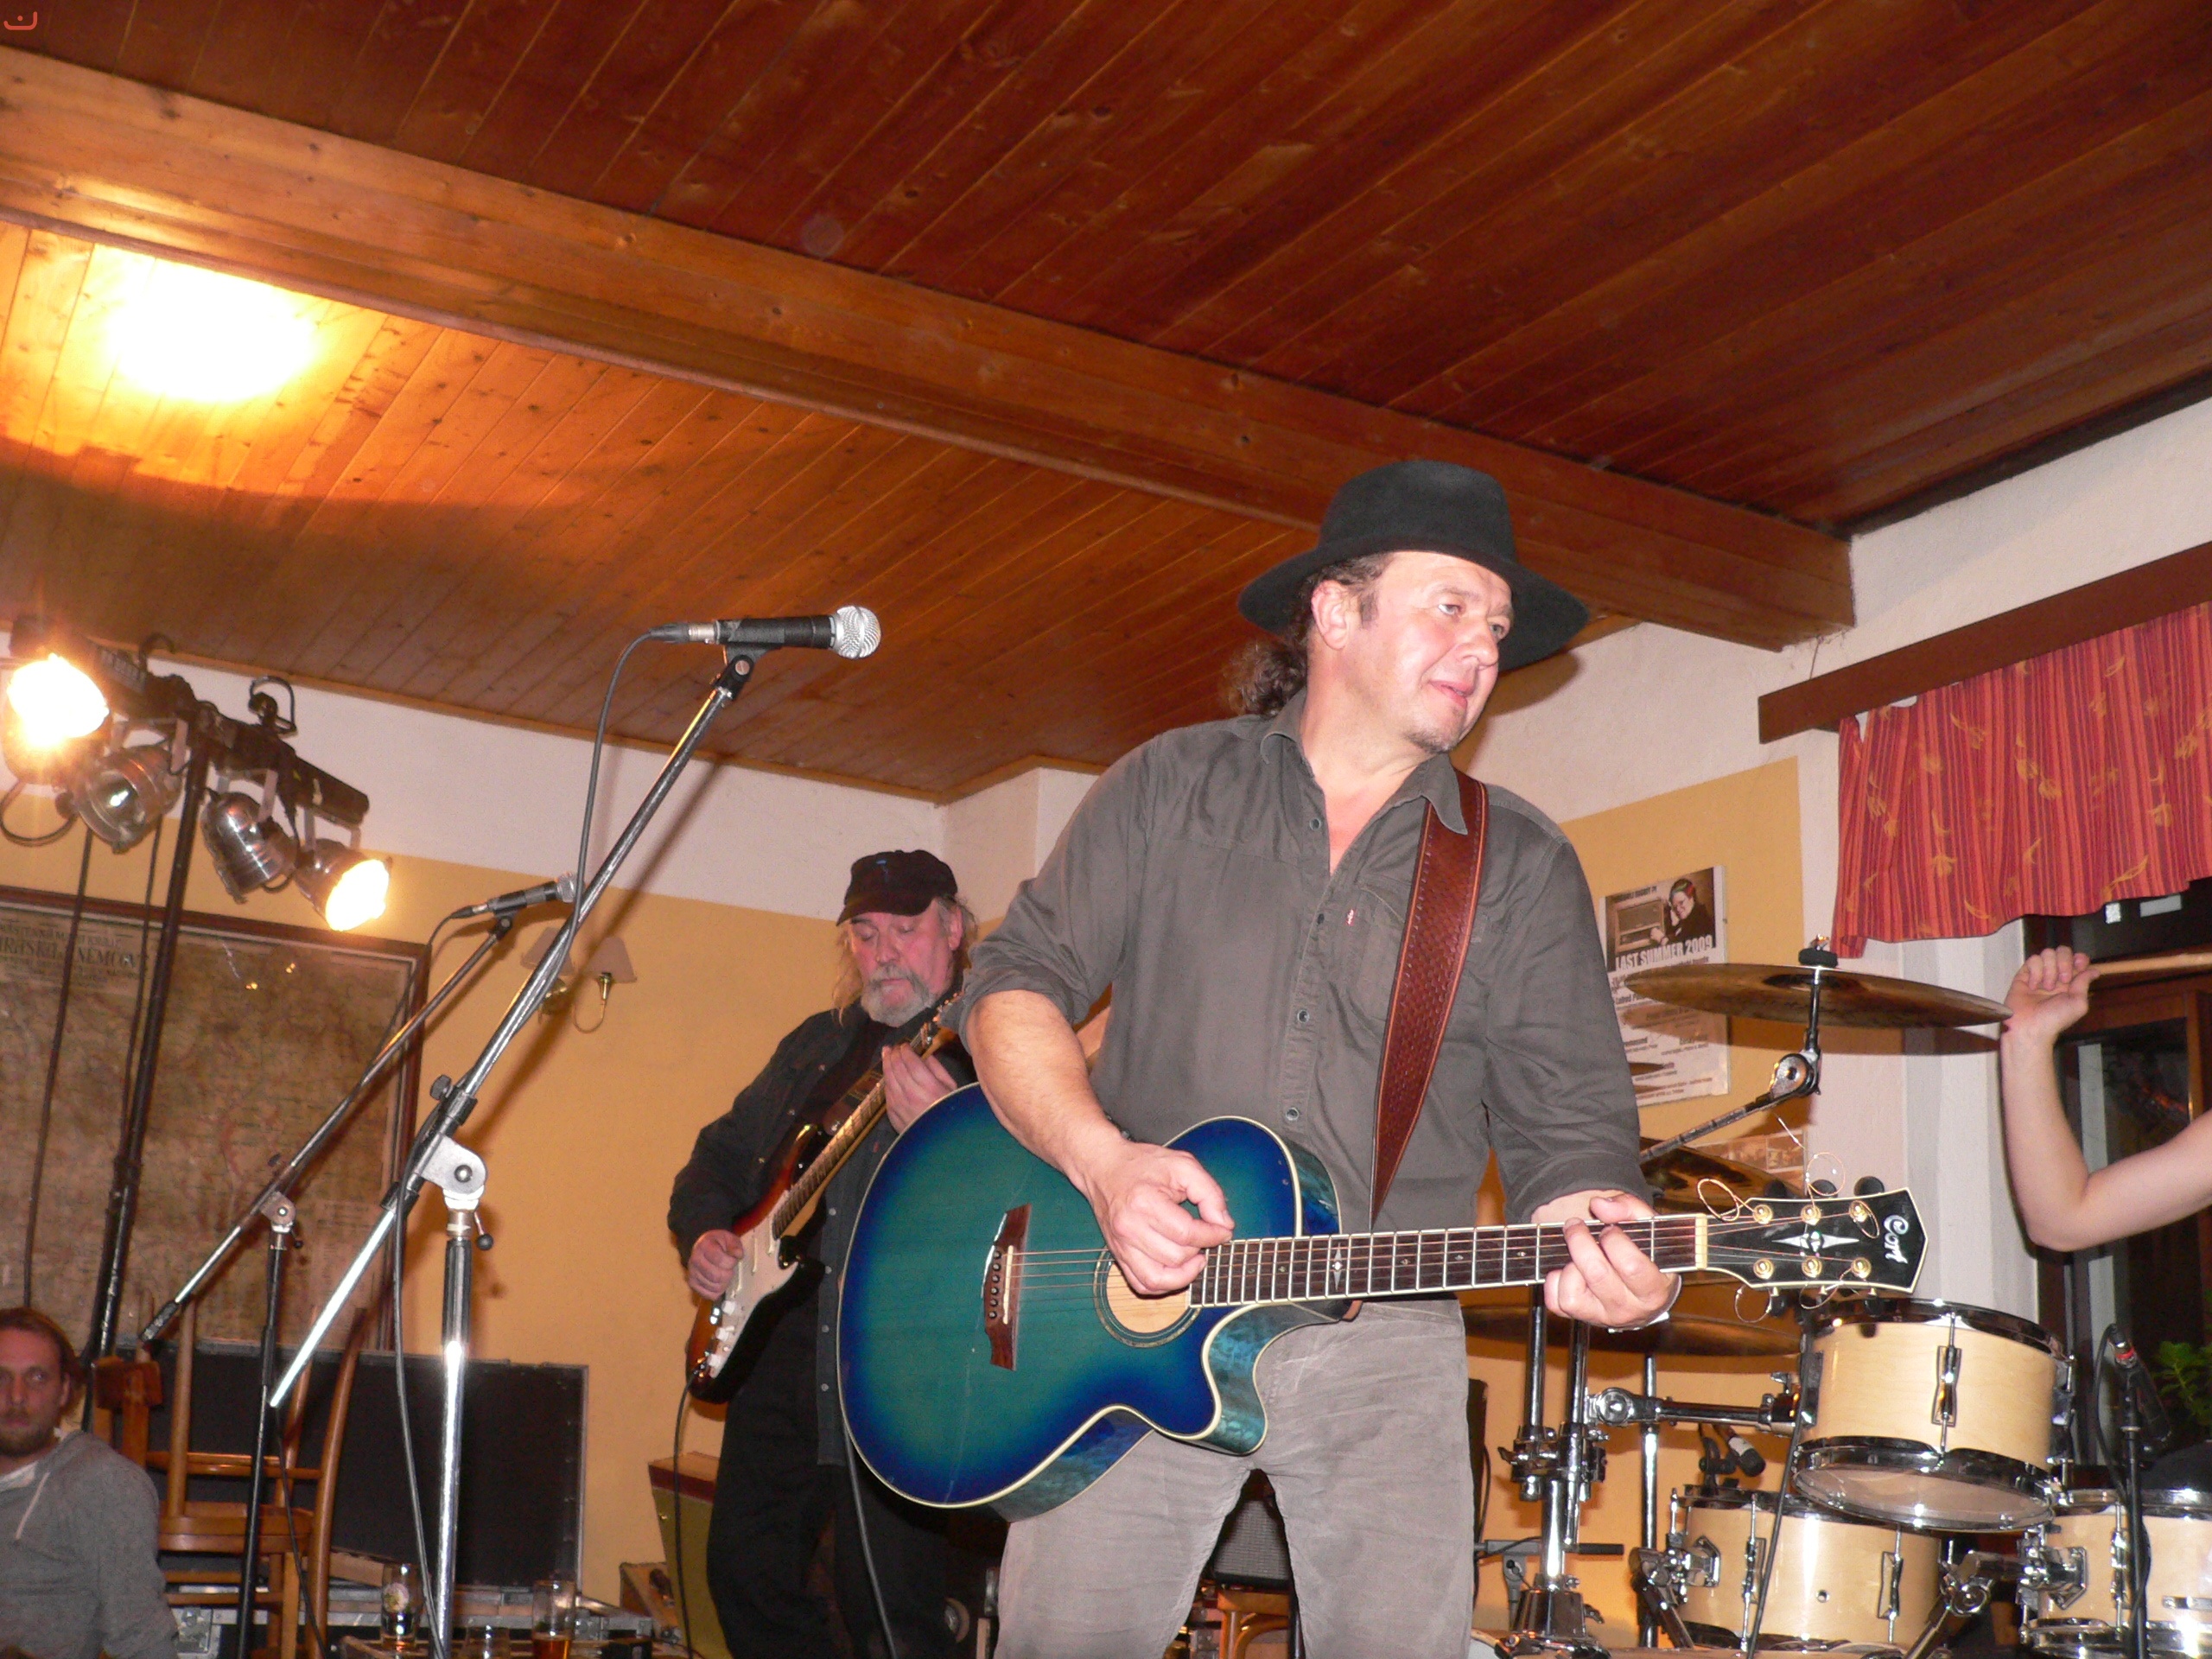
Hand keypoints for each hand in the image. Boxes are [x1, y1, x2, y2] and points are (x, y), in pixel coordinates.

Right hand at [687, 1229, 739, 1298]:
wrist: (703, 1247)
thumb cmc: (718, 1243)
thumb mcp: (729, 1238)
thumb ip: (735, 1245)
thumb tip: (738, 1254)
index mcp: (704, 1245)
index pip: (720, 1260)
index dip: (731, 1262)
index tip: (733, 1259)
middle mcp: (695, 1260)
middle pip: (717, 1276)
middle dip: (728, 1274)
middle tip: (730, 1270)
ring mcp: (692, 1273)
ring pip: (714, 1287)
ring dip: (724, 1284)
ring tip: (724, 1276)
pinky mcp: (692, 1284)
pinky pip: (708, 1295)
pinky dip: (717, 1292)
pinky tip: (719, 1284)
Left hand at [882, 1045, 958, 1130]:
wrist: (942, 1142)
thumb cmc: (951, 1113)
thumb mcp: (952, 1090)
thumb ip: (939, 1070)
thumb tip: (926, 1057)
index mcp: (929, 1086)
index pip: (911, 1062)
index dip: (906, 1051)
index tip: (905, 1045)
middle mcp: (911, 1094)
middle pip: (897, 1068)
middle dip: (894, 1055)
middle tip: (893, 1048)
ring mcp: (900, 1105)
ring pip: (889, 1079)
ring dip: (886, 1065)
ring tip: (886, 1055)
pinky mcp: (893, 1115)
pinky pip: (887, 1093)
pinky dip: (887, 1081)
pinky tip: (887, 1075)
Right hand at [1075, 1139, 1234, 1295]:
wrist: (1103, 1167)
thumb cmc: (1143, 1164)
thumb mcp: (1183, 1165)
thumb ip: (1209, 1192)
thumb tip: (1224, 1225)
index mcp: (1145, 1203)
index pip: (1187, 1234)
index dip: (1212, 1235)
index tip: (1222, 1230)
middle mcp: (1129, 1228)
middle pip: (1176, 1257)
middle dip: (1199, 1249)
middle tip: (1205, 1235)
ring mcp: (1120, 1245)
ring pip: (1158, 1279)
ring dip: (1184, 1274)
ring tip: (1195, 1258)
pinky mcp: (1117, 1254)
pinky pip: (1141, 1284)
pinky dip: (1163, 1285)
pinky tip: (1176, 1269)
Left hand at [1534, 1188, 1676, 1327]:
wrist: (1643, 1289)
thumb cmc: (1646, 1254)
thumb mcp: (1650, 1228)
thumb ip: (1630, 1208)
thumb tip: (1598, 1206)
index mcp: (1655, 1290)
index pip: (1631, 1266)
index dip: (1614, 1241)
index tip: (1609, 1229)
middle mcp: (1631, 1310)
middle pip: (1597, 1275)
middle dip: (1580, 1241)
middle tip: (1577, 1226)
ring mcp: (1604, 1317)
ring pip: (1573, 1296)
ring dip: (1569, 1267)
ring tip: (1577, 1255)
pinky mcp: (1582, 1318)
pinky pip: (1556, 1303)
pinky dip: (1555, 1282)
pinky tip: (1568, 1270)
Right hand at [2005, 948, 2098, 1048]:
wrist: (2031, 1026)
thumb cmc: (2056, 1018)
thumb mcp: (2078, 1003)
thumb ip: (2084, 983)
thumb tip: (2095, 970)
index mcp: (2071, 982)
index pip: (2077, 960)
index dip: (2079, 958)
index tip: (2079, 966)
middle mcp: (2056, 975)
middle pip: (2063, 951)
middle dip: (2064, 962)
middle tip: (2063, 981)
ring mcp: (2040, 974)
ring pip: (2047, 953)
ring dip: (2049, 970)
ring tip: (2046, 987)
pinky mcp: (2024, 974)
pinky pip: (2032, 960)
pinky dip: (2035, 972)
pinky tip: (2033, 987)